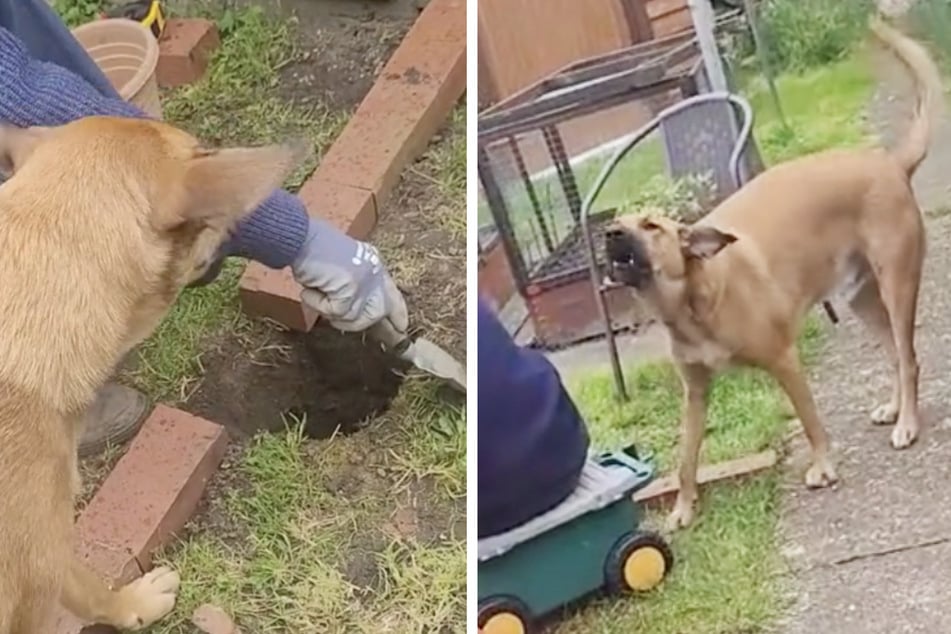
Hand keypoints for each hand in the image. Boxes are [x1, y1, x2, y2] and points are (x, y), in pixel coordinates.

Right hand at [292, 216, 408, 333]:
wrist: (300, 238)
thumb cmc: (311, 249)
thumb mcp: (340, 266)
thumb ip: (352, 285)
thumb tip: (352, 313)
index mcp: (374, 263)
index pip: (392, 294)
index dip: (397, 313)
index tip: (402, 328)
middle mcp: (374, 272)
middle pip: (378, 312)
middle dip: (359, 322)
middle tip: (339, 316)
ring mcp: (365, 281)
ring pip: (355, 318)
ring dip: (331, 312)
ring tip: (317, 293)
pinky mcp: (351, 289)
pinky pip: (335, 312)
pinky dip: (318, 304)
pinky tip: (310, 289)